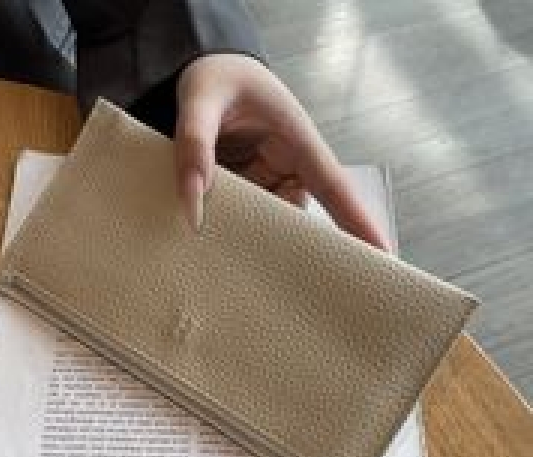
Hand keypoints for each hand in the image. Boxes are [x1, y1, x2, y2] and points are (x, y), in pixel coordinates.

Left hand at [175, 54, 390, 250]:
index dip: (358, 221)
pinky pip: (241, 214)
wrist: (202, 68)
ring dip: (246, 233)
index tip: (382, 253)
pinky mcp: (246, 188)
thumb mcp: (201, 100)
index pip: (333, 186)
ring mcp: (266, 180)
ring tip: (222, 243)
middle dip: (285, 242)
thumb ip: (194, 145)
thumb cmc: (217, 77)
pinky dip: (228, 224)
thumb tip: (194, 204)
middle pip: (295, 215)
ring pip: (265, 220)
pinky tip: (208, 231)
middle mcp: (287, 165)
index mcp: (296, 140)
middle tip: (266, 269)